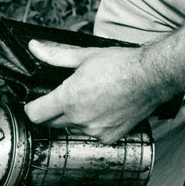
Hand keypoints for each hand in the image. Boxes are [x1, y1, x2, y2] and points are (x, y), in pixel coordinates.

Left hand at [23, 40, 172, 143]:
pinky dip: (93, 125)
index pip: (35, 114)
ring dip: (74, 118)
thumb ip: (55, 55)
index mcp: (69, 98)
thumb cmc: (120, 64)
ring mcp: (94, 131)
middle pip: (50, 123)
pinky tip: (104, 109)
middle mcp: (79, 118)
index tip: (36, 102)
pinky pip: (90, 134)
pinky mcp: (108, 138)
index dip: (32, 107)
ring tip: (90, 99)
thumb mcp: (84, 56)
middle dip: (51, 111)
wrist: (152, 77)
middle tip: (65, 96)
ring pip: (71, 128)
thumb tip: (34, 47)